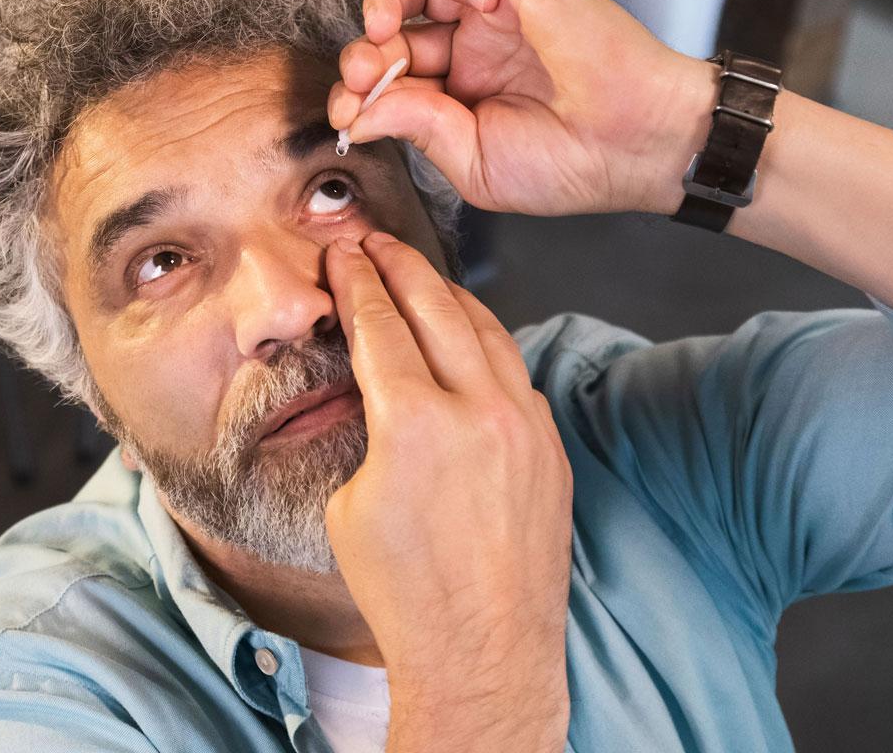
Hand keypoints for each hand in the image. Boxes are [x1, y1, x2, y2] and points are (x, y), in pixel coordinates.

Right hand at [324, 230, 571, 752]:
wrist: (482, 650)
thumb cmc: (404, 591)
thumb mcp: (351, 500)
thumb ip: (371, 429)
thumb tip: (380, 390)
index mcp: (415, 424)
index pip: (380, 325)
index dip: (356, 282)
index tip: (342, 254)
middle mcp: (478, 413)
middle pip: (436, 308)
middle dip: (399, 266)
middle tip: (374, 242)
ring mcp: (525, 428)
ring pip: (488, 332)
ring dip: (448, 295)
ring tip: (421, 274)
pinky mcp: (550, 450)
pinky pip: (516, 375)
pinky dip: (486, 346)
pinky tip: (469, 339)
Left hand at [327, 0, 714, 215]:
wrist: (637, 141)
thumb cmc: (571, 164)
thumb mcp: (474, 163)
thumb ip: (417, 128)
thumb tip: (359, 111)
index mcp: (461, 98)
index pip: (393, 83)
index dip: (362, 93)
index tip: (349, 114)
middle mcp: (473, 53)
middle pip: (395, 34)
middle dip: (366, 56)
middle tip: (363, 78)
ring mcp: (496, 16)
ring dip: (385, 3)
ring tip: (380, 29)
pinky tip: (463, 7)